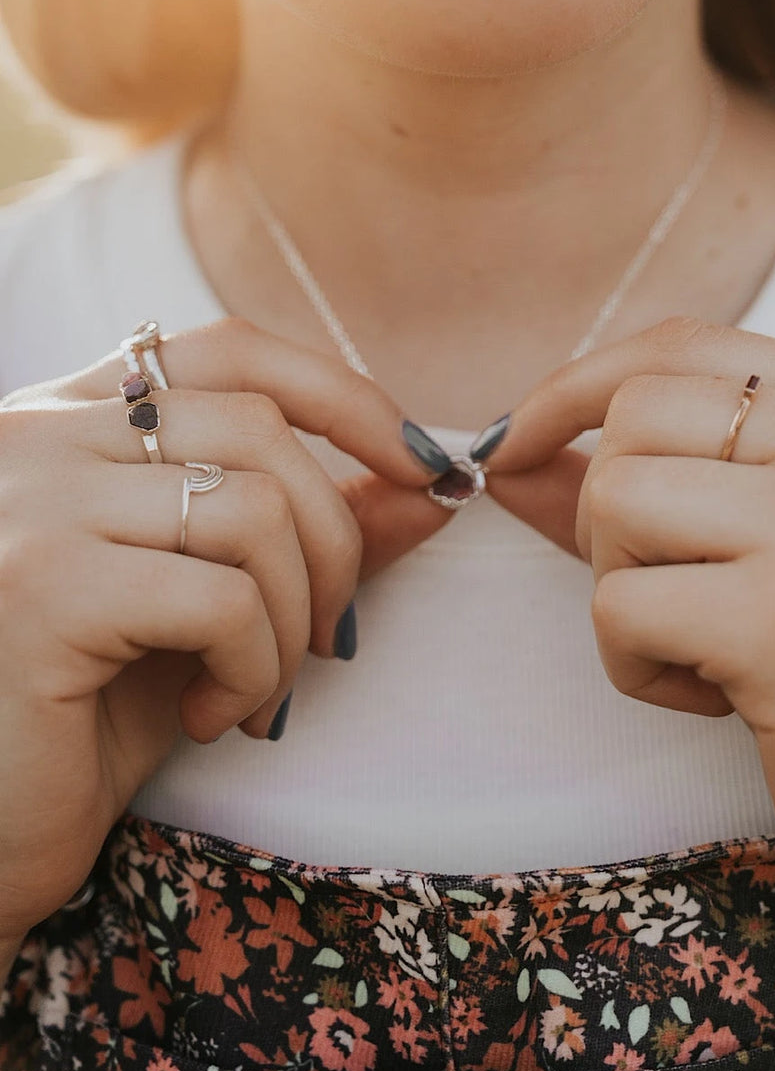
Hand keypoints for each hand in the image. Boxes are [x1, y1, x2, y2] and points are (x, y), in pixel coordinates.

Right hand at [0, 315, 449, 941]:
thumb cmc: (88, 717)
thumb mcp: (212, 605)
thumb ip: (310, 534)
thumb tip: (437, 484)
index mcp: (69, 419)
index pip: (228, 352)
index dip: (341, 394)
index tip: (418, 465)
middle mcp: (37, 438)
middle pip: (259, 427)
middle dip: (335, 537)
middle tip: (328, 635)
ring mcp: (31, 506)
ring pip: (254, 509)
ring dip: (296, 617)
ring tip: (259, 690)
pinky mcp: (41, 589)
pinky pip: (223, 599)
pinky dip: (253, 668)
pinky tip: (211, 718)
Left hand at [480, 316, 774, 969]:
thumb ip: (660, 484)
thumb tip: (507, 452)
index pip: (686, 344)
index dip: (578, 385)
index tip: (522, 442)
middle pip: (636, 411)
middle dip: (605, 511)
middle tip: (675, 594)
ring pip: (614, 498)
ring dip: (623, 590)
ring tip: (706, 647)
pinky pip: (617, 607)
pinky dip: (637, 667)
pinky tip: (721, 700)